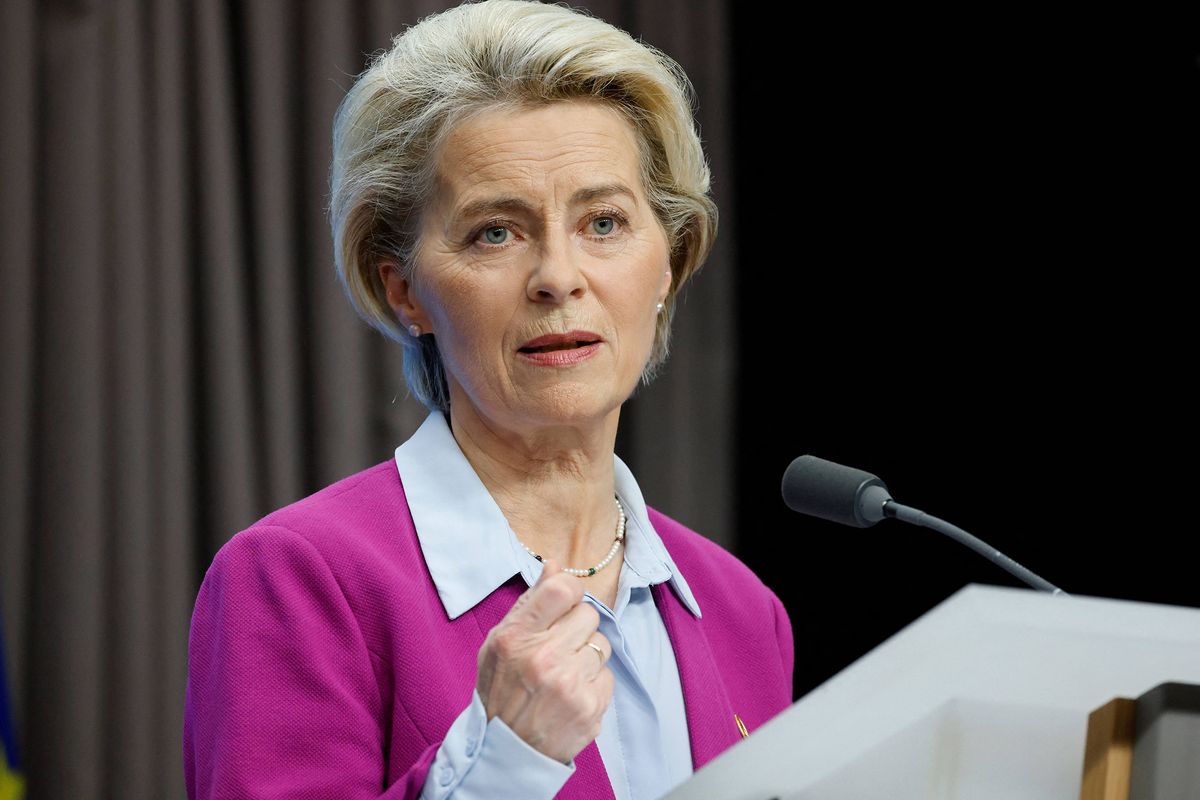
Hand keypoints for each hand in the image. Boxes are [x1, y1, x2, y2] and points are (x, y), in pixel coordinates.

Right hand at [475, 559, 614, 763]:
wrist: (505, 752)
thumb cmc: (500, 691)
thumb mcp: (500, 643)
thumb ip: (530, 602)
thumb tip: (555, 565)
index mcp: (516, 637)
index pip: (562, 588)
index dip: (569, 591)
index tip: (565, 603)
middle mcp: (543, 658)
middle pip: (588, 614)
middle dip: (577, 628)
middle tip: (558, 648)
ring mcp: (569, 685)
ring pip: (602, 644)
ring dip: (587, 657)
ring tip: (563, 675)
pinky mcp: (590, 709)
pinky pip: (608, 676)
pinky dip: (594, 684)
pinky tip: (571, 696)